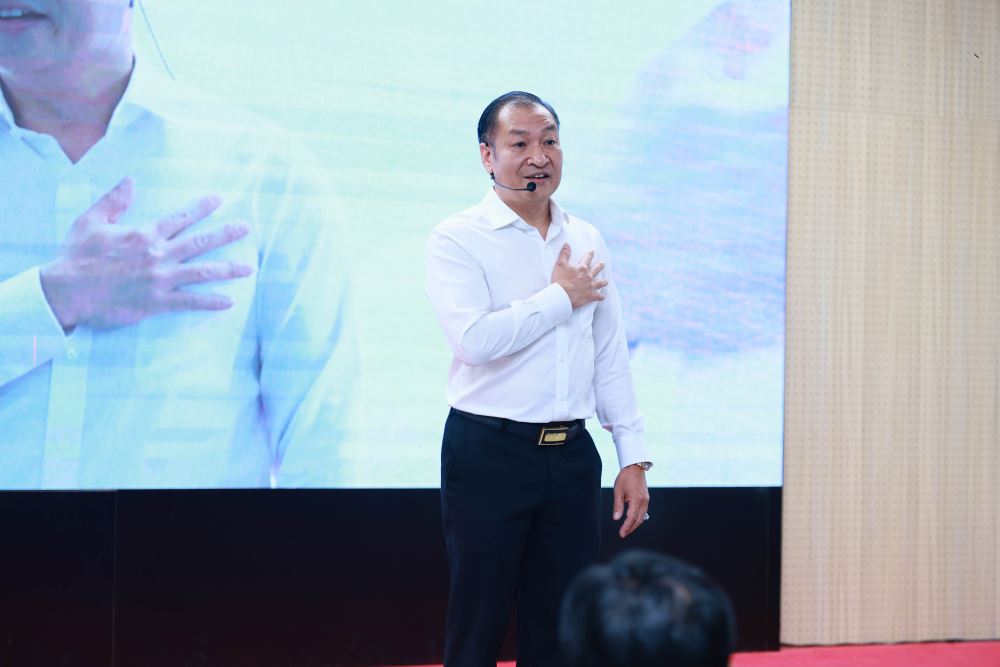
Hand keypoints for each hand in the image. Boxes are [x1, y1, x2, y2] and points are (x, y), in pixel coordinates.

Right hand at [39, 177, 253, 330]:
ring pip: (202, 272)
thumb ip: (114, 201)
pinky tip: (229, 301)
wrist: (65, 292)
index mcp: (144, 234)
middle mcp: (158, 255)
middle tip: (246, 228)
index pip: (181, 217)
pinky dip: (211, 302)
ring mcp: (160, 279)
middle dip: (226, 234)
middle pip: (200, 242)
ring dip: (228, 269)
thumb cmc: (76, 256)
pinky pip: (190, 302)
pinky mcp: (157, 303)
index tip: (219, 199)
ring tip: (249, 268)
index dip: (202, 208)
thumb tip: (131, 181)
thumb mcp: (91, 221)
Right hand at [551, 243, 607, 308]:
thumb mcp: (560, 264)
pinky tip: (603, 297)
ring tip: (606, 281)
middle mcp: (588, 277)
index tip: (593, 251)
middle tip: (603, 263)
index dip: (590, 254)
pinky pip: (597, 296)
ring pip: (599, 283)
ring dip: (603, 282)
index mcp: (582, 268)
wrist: (563, 295)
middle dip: (600, 266)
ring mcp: (590, 287)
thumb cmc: (561, 280)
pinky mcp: (589, 296)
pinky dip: (600, 297)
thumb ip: (564, 254)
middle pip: (596, 270)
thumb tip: (567, 244)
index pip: (587, 259)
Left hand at [612, 464, 649, 538]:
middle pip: (638, 519)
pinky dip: (638, 518)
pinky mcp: (646, 498)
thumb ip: (618, 506)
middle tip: (623, 534)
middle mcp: (644, 501)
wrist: (634, 467)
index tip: (621, 533)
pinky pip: (643, 512)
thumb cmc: (625, 478)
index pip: (631, 517)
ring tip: (627, 529)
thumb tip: (616, 518)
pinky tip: (632, 520)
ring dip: (635, 524)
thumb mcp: (618, 491)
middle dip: (631, 528)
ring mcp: (646, 500)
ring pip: (642, 517)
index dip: (626, 527)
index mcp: (636, 499)